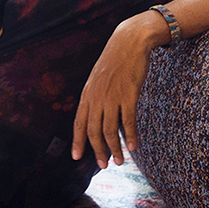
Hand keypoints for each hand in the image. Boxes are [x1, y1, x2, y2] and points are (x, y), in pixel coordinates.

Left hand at [71, 12, 160, 168]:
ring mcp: (112, 96)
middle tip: (103, 165)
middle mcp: (96, 97)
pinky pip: (128, 121)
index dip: (77, 141)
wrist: (128, 42)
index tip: (76, 157)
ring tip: (120, 161)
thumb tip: (97, 117)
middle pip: (93, 130)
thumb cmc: (114, 62)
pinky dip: (130, 136)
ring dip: (114, 149)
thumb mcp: (98, 79)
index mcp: (87, 94)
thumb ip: (96, 97)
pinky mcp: (128, 94)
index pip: (78, 122)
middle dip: (98, 151)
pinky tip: (133, 147)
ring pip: (110, 130)